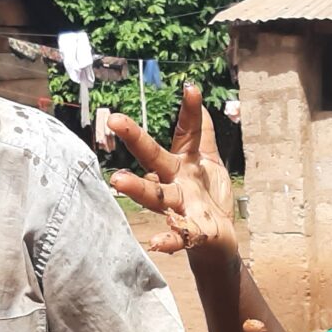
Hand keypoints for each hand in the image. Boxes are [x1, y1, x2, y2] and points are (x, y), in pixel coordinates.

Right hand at [108, 84, 236, 257]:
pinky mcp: (191, 232)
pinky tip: (155, 242)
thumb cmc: (208, 197)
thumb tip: (192, 93)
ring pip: (157, 196)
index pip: (186, 133)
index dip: (190, 112)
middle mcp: (177, 181)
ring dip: (138, 189)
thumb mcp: (208, 161)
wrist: (217, 241)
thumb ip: (201, 133)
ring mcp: (181, 207)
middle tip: (114, 120)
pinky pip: (178, 235)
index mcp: (183, 162)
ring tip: (119, 181)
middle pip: (154, 158)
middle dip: (136, 139)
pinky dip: (168, 239)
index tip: (191, 88)